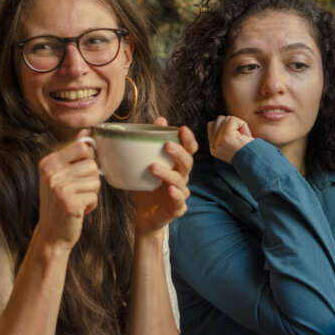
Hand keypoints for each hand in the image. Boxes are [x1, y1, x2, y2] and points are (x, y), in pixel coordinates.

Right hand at [35, 131, 101, 249]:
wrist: (52, 233)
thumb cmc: (60, 202)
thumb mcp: (61, 175)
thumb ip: (73, 152)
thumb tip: (87, 131)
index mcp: (48, 162)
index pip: (82, 147)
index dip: (87, 160)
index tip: (78, 173)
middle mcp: (51, 173)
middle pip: (92, 164)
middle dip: (91, 179)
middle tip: (77, 190)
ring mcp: (58, 187)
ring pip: (95, 180)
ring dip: (91, 193)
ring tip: (77, 200)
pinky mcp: (69, 202)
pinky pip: (94, 196)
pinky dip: (90, 205)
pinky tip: (78, 210)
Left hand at [131, 118, 197, 235]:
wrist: (145, 215)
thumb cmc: (148, 187)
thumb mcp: (145, 165)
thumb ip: (150, 144)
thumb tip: (159, 119)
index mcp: (177, 164)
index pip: (189, 150)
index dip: (188, 140)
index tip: (182, 129)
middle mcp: (182, 177)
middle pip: (187, 162)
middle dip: (178, 153)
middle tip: (167, 145)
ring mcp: (180, 192)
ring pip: (180, 181)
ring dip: (168, 173)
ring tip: (153, 167)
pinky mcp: (177, 208)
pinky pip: (180, 201)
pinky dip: (176, 195)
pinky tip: (170, 189)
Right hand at [207, 115, 253, 162]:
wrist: (256, 161)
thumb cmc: (250, 152)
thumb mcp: (233, 144)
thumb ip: (224, 133)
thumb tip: (221, 119)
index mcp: (213, 148)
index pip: (211, 125)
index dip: (224, 124)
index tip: (236, 134)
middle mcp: (213, 146)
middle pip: (218, 120)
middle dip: (230, 123)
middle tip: (240, 135)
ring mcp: (218, 141)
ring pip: (225, 118)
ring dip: (237, 124)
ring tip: (243, 136)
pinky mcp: (226, 136)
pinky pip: (232, 120)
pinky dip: (242, 124)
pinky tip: (245, 135)